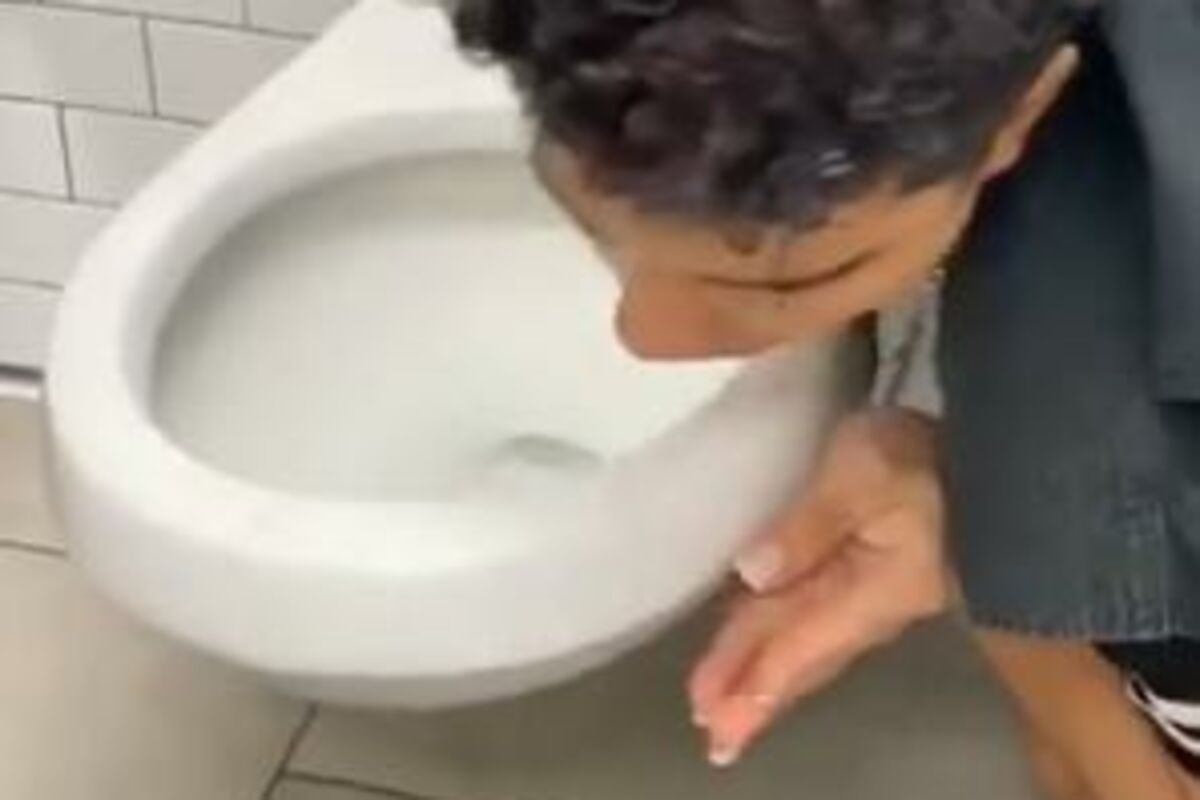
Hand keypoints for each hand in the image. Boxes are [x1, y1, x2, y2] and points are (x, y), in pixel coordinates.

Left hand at [688, 408, 952, 766]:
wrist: (1001, 455)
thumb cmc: (929, 460)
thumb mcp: (864, 473)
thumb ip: (807, 525)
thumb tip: (753, 573)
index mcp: (867, 591)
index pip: (792, 641)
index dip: (746, 675)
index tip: (710, 715)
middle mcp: (871, 606)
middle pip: (800, 656)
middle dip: (753, 694)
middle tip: (715, 736)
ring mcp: (878, 594)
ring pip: (810, 645)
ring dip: (769, 676)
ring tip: (732, 704)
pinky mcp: (882, 575)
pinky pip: (821, 622)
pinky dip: (789, 643)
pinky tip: (771, 643)